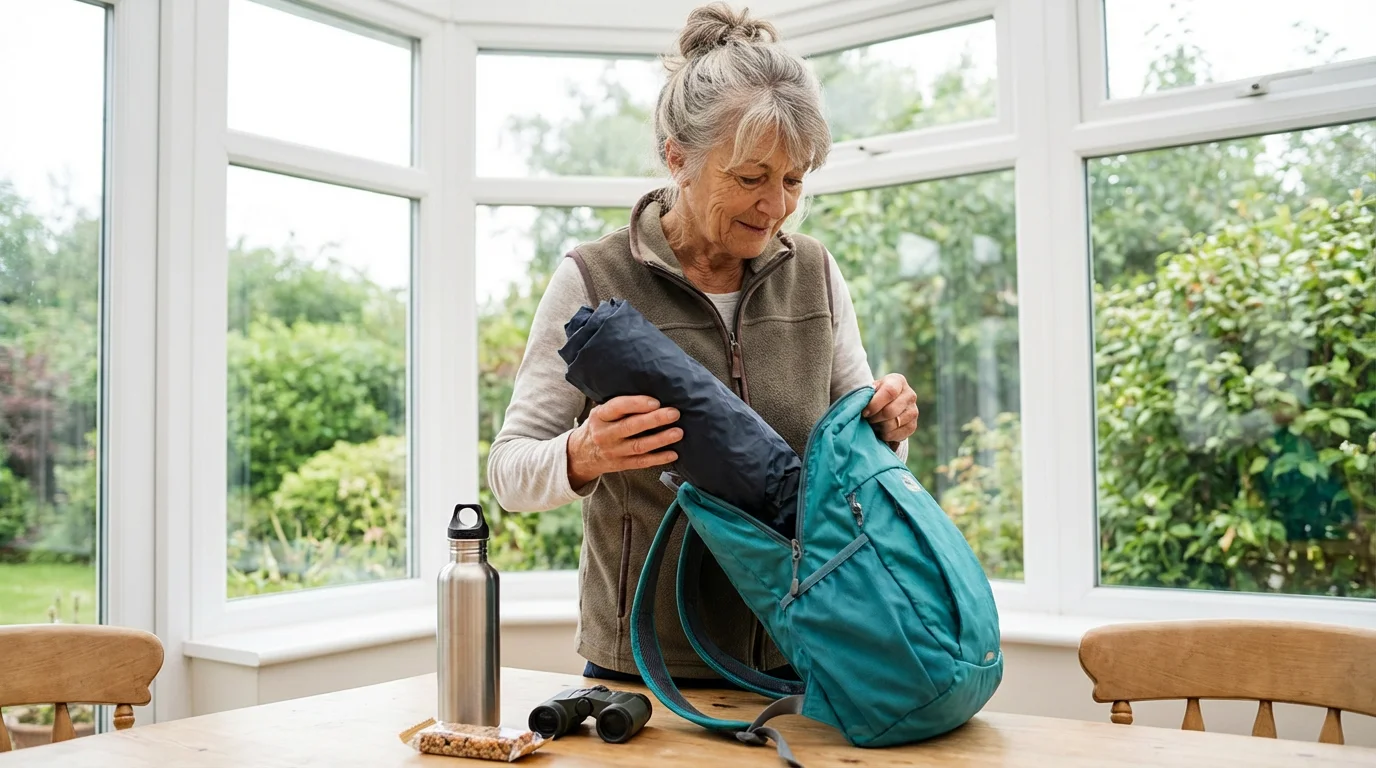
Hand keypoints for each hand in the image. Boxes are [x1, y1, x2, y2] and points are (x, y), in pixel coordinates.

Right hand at [567, 396, 681, 487]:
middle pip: (631, 427)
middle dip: (654, 419)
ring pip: (639, 446)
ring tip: (678, 432)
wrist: (581, 453)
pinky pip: (642, 462)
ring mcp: (613, 451)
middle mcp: (605, 434)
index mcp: (600, 416)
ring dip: (660, 439)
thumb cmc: (599, 425)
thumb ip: (620, 404)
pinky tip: (673, 453)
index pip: (617, 407)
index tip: (655, 401)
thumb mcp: (601, 411)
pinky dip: (659, 458)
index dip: (636, 404)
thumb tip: (651, 390)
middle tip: (674, 413)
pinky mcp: (621, 465)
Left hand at [862, 373, 918, 444]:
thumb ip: (867, 394)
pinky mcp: (913, 425)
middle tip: (868, 419)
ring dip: (880, 427)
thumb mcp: (869, 390)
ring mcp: (913, 411)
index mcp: (898, 381)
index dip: (875, 404)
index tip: (865, 412)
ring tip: (874, 424)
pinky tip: (881, 430)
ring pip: (894, 424)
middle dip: (875, 418)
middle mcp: (910, 394)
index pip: (889, 392)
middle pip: (891, 410)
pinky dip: (886, 435)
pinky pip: (898, 434)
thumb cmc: (873, 396)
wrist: (883, 407)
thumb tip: (862, 403)